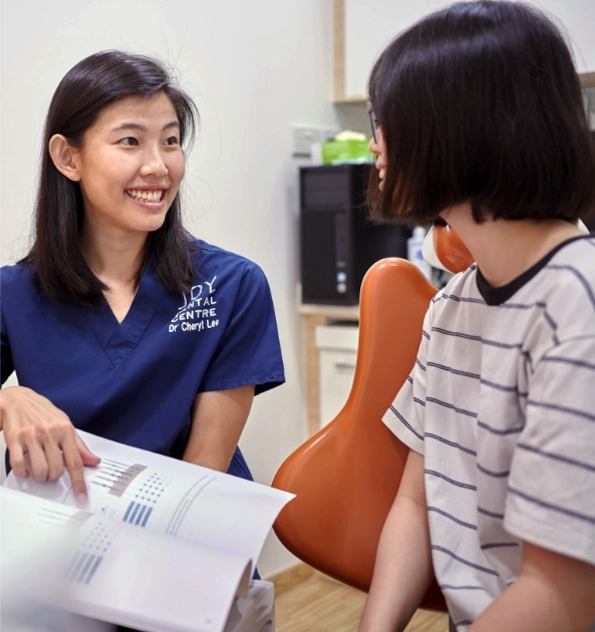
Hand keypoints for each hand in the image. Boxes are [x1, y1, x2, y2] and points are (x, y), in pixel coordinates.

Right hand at [0, 386, 99, 500]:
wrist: (18, 398)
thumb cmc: (42, 412)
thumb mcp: (64, 424)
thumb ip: (79, 445)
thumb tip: (93, 461)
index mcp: (65, 430)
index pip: (75, 460)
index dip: (79, 481)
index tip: (81, 495)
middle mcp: (49, 433)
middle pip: (57, 469)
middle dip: (54, 477)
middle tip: (51, 472)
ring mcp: (31, 436)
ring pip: (40, 470)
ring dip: (40, 477)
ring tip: (40, 472)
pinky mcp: (14, 439)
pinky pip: (19, 465)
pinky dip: (23, 473)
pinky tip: (26, 470)